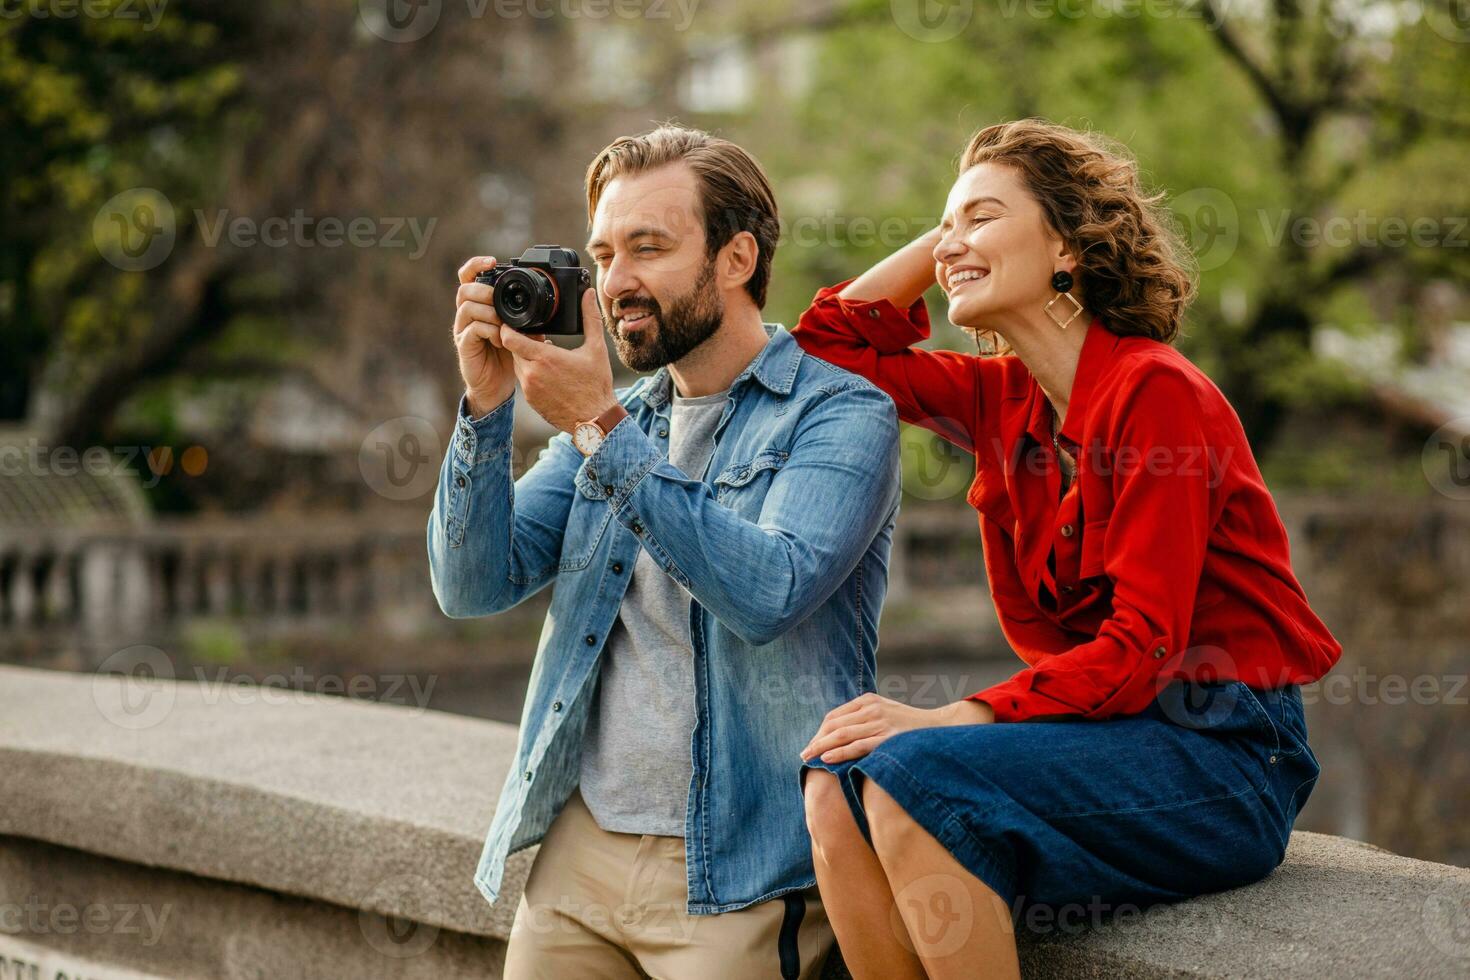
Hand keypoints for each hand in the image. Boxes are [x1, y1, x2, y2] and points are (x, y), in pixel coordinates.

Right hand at [453, 256, 521, 416]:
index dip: (476, 265)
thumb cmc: (508, 356)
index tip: (492, 262)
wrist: (497, 386)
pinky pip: (473, 330)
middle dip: (485, 291)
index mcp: (479, 305)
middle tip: (501, 302)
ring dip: (489, 312)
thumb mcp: (522, 332)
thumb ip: (528, 318)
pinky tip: (502, 340)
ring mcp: (463, 329)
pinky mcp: (464, 345)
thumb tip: (549, 307)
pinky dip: (490, 331)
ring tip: (504, 324)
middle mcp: (467, 314)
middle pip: (465, 289)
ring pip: (467, 307)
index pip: (469, 277)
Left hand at [499, 289, 616, 432]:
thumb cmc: (596, 386)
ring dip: (526, 358)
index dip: (508, 327)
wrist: (595, 420)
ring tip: (546, 356)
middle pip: (513, 349)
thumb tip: (589, 294)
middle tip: (538, 338)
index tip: (514, 321)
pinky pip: (524, 381)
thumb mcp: (596, 348)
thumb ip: (590, 317)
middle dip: (522, 342)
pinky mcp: (531, 401)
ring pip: (518, 365)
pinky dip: (531, 374)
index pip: (509, 337)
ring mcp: (529, 389)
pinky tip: (548, 374)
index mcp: (544, 358)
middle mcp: (532, 374)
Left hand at [800, 693, 994, 764]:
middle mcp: (872, 709)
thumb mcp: (886, 714)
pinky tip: (826, 759)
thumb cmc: (911, 727)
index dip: (820, 732)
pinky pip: (857, 745)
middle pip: (834, 725)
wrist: (941, 728)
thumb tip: (840, 735)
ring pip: (842, 735)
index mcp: (868, 701)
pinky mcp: (887, 737)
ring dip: (821, 747)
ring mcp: (880, 722)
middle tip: (804, 754)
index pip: (835, 716)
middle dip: (816, 740)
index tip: (812, 745)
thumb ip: (865, 719)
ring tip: (808, 758)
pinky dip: (839, 752)